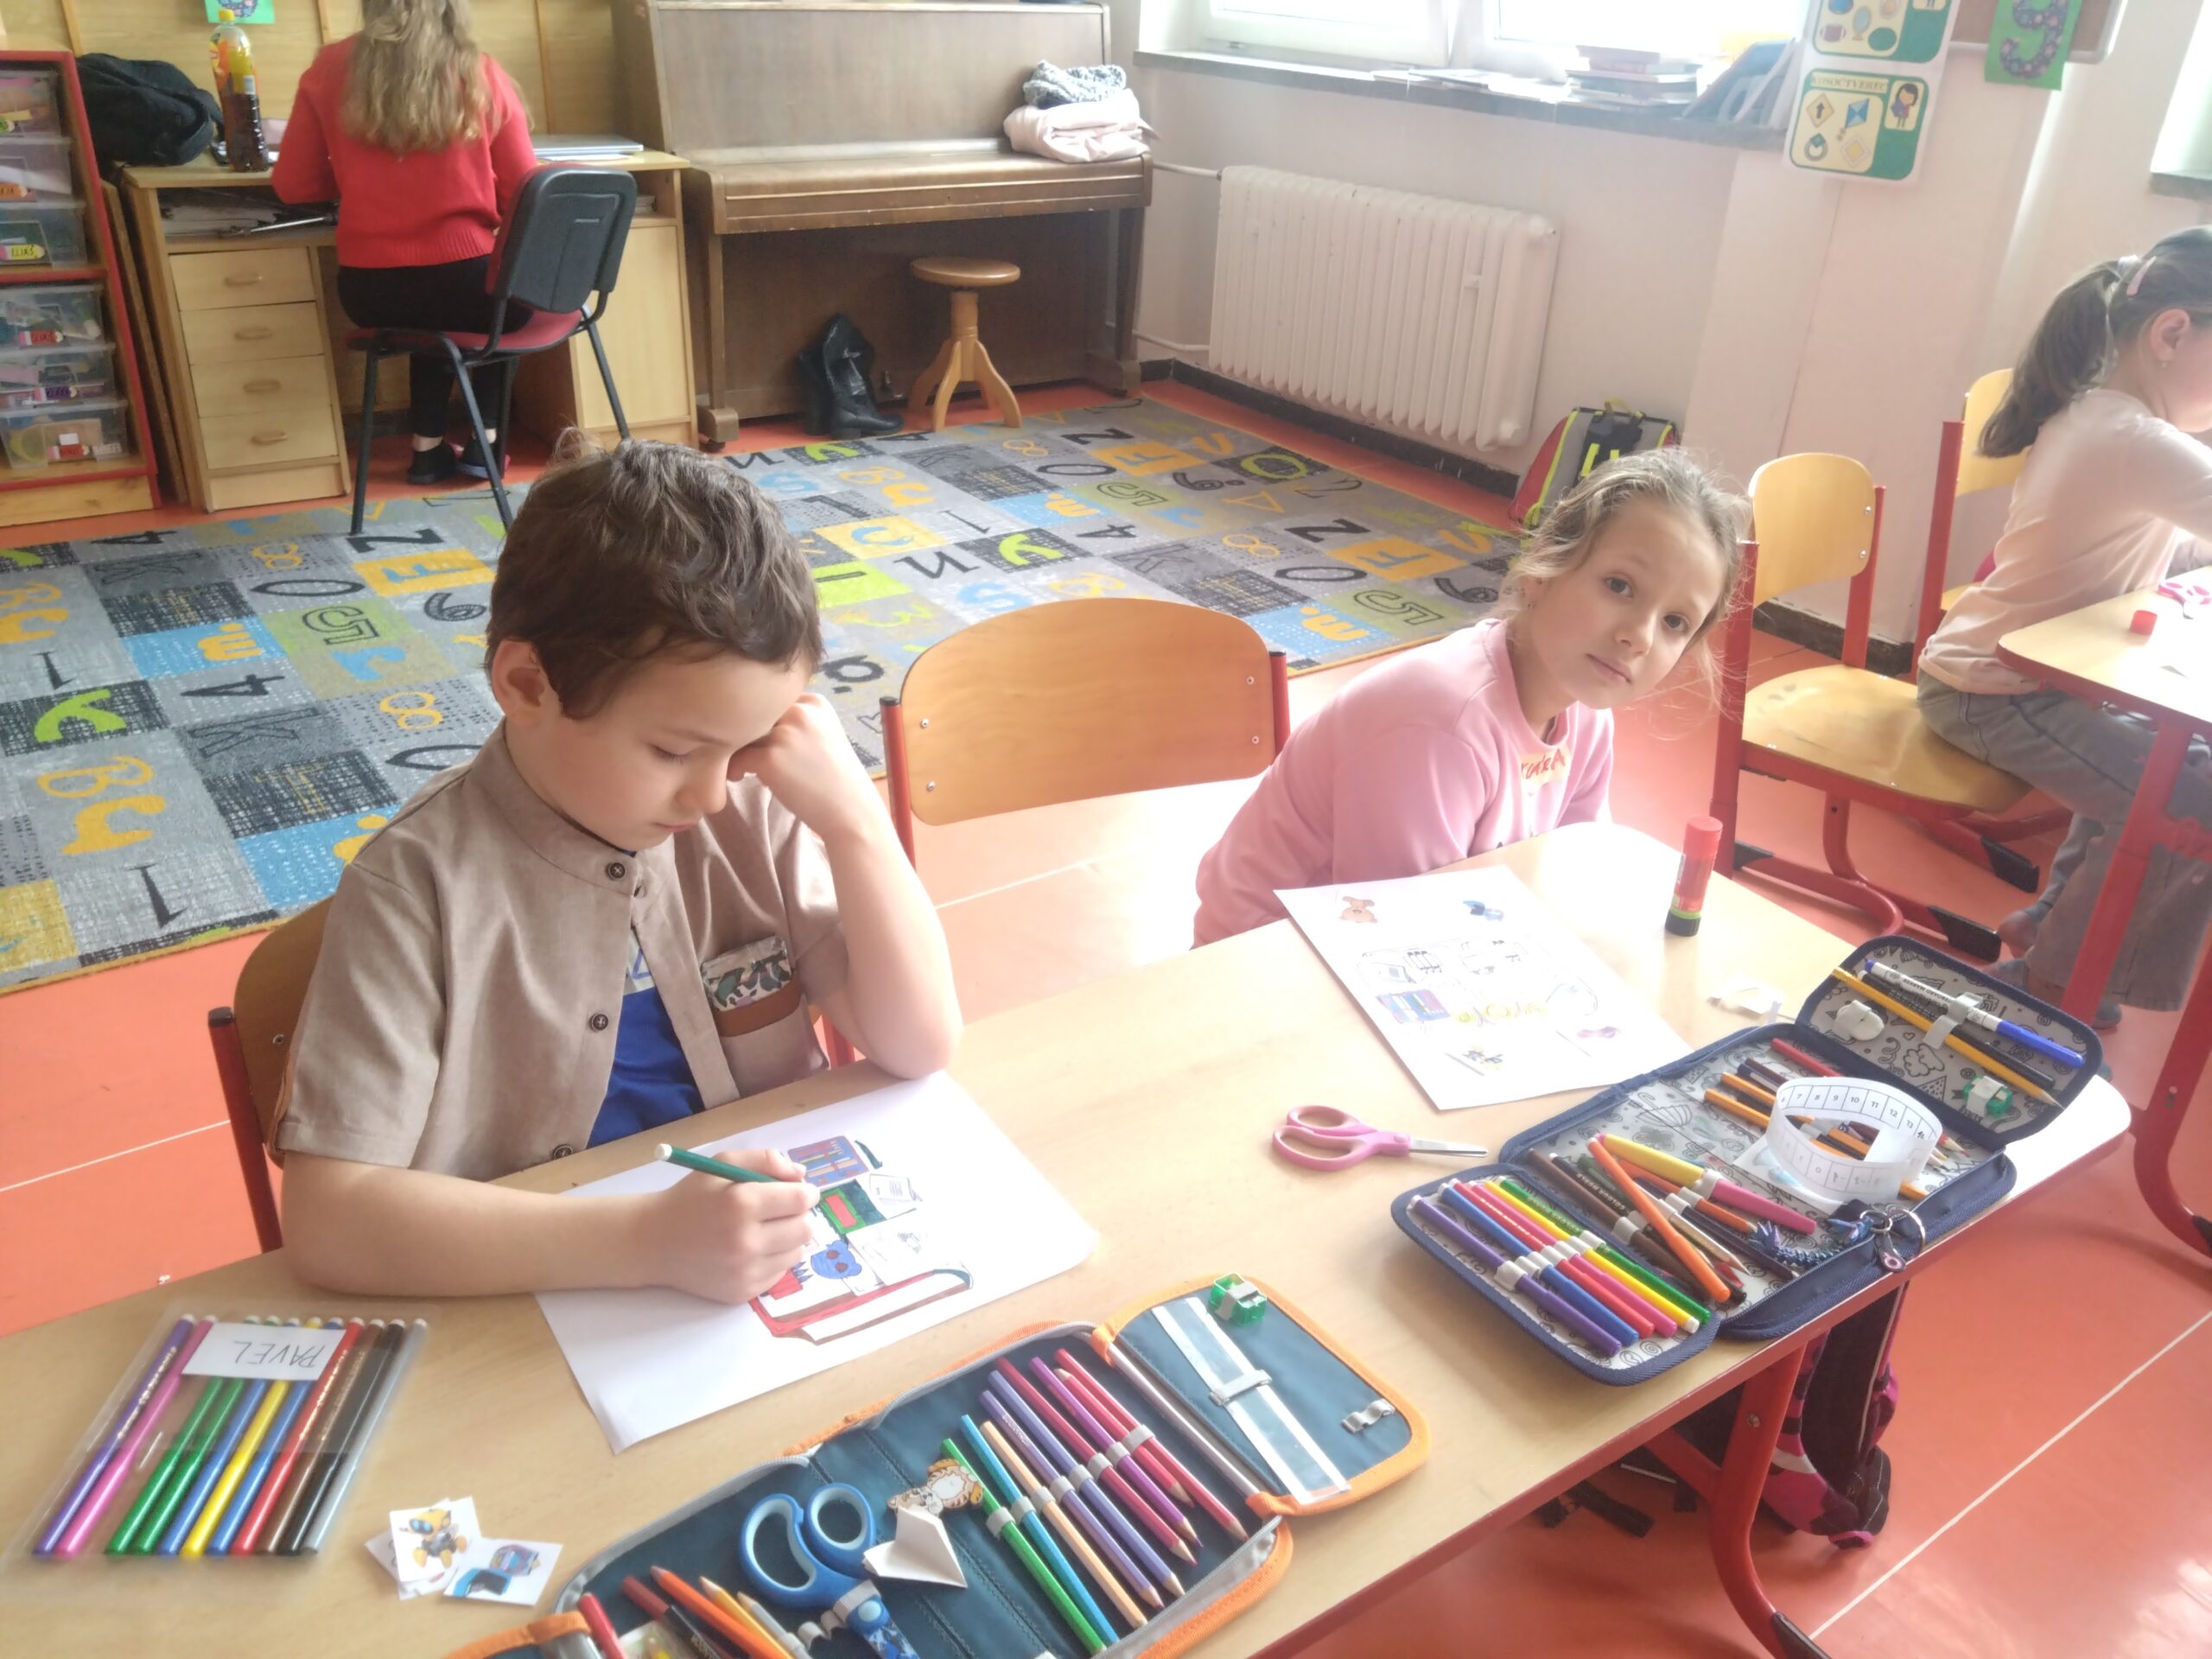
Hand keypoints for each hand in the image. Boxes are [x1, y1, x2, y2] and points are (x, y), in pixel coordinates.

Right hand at [645, 1148, 817, 1303]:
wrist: (654, 1242)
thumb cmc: (691, 1198)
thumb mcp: (723, 1164)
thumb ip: (766, 1160)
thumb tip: (801, 1176)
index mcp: (740, 1203)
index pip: (800, 1200)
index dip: (805, 1193)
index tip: (799, 1192)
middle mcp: (745, 1241)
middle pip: (805, 1229)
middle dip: (798, 1216)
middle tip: (781, 1211)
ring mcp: (743, 1271)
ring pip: (796, 1253)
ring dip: (788, 1239)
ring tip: (763, 1230)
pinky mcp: (741, 1293)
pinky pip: (778, 1273)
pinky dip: (773, 1260)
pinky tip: (750, 1250)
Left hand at [730, 694, 882, 844]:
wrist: (851, 812)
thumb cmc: (835, 779)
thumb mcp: (824, 735)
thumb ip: (796, 722)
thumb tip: (750, 720)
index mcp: (814, 702)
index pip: (772, 702)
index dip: (764, 722)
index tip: (767, 742)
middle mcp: (800, 711)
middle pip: (755, 715)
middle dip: (749, 735)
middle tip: (751, 757)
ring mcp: (785, 734)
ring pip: (741, 735)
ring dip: (738, 751)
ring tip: (746, 768)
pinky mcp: (770, 758)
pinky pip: (736, 758)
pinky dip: (732, 769)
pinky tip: (740, 777)